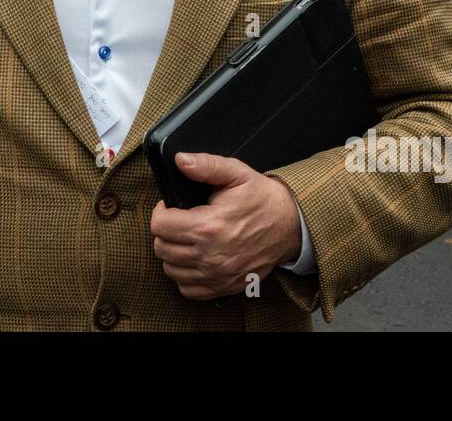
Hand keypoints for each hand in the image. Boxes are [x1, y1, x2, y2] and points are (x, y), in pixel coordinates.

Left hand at [150, 153, 303, 300]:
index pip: (160, 225)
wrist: (291, 225)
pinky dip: (185, 276)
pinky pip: (188, 290)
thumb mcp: (237, 173)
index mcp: (209, 226)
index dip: (161, 211)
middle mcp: (211, 255)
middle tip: (178, 221)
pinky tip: (194, 259)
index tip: (170, 207)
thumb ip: (207, 165)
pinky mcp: (224, 287)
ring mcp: (217, 275)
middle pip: (162, 248)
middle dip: (165, 232)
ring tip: (185, 239)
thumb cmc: (263, 199)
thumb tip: (181, 160)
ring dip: (172, 254)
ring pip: (171, 270)